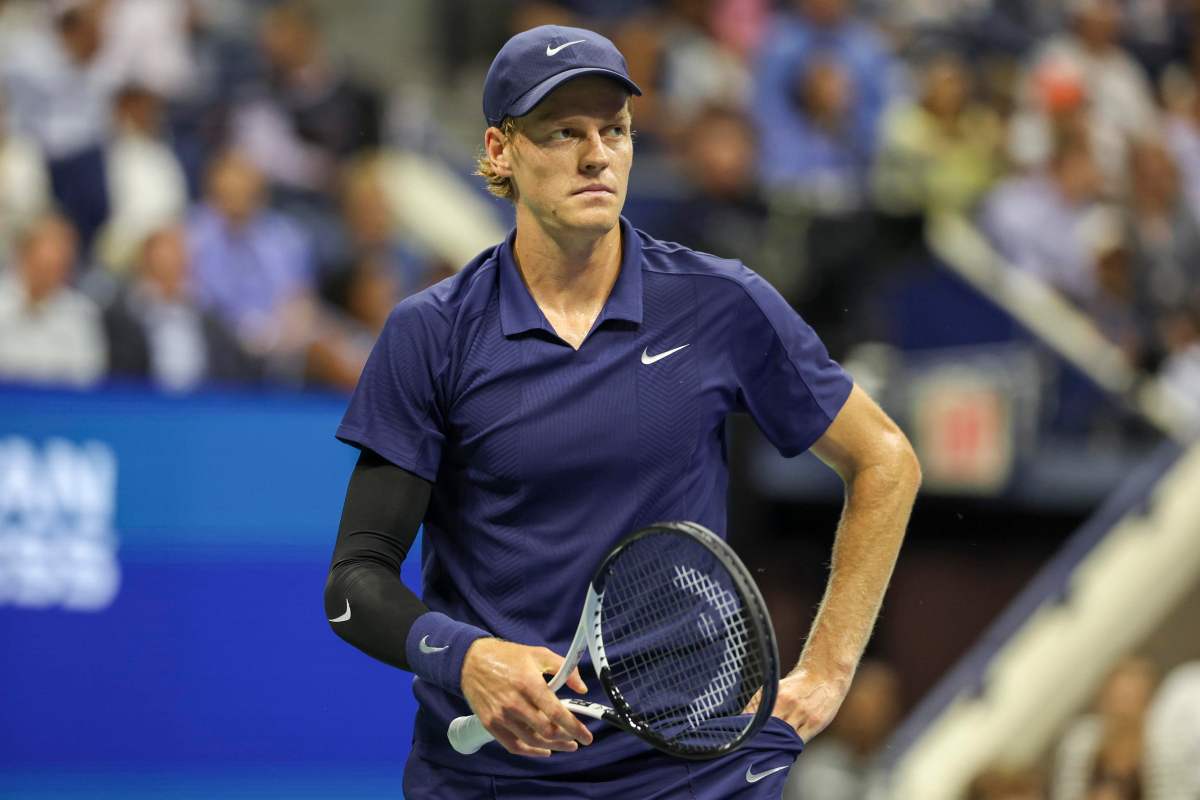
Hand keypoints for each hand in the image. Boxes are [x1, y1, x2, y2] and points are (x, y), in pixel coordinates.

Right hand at [460, 638, 593, 756]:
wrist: (471, 661)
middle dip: (566, 739)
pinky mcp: (491, 724)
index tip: (587, 737)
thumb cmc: (508, 656)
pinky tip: (544, 750)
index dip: (574, 727)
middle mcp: (514, 703)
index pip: (556, 712)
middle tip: (577, 740)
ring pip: (533, 741)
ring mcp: (501, 716)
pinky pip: (514, 746)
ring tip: (566, 745)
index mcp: (529, 683)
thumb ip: (564, 669)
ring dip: (553, 746)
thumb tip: (582, 688)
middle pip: (546, 731)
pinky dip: (531, 752)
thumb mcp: (539, 654)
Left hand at [745, 667, 849, 742]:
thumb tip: (742, 720)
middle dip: (758, 739)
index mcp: (775, 694)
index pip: (754, 717)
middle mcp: (787, 703)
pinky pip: (797, 741)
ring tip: (765, 750)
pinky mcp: (815, 723)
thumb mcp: (777, 689)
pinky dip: (788, 747)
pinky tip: (783, 749)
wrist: (825, 675)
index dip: (746, 729)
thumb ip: (761, 704)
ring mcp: (802, 713)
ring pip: (782, 738)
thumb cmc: (797, 684)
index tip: (741, 737)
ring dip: (773, 745)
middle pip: (767, 729)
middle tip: (750, 748)